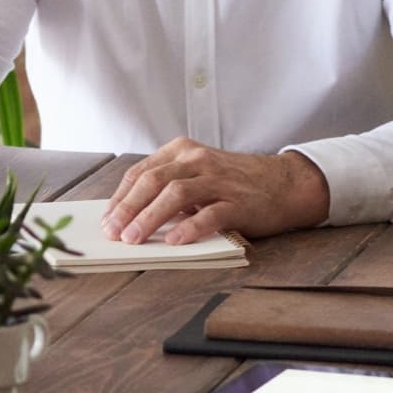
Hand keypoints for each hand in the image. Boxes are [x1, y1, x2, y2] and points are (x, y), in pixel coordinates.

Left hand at [103, 141, 329, 244]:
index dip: (121, 197)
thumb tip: (130, 215)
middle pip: (154, 181)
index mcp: (182, 151)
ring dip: (150, 217)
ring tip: (134, 238)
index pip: (141, 172)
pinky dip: (189, 227)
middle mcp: (198, 161)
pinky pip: (210, 214)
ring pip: (176, 194)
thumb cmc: (234, 182)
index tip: (107, 219)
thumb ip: (168, 186)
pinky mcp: (239, 202)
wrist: (285, 183)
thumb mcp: (197, 173)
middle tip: (113, 232)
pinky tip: (175, 240)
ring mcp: (219, 180)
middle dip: (128, 208)